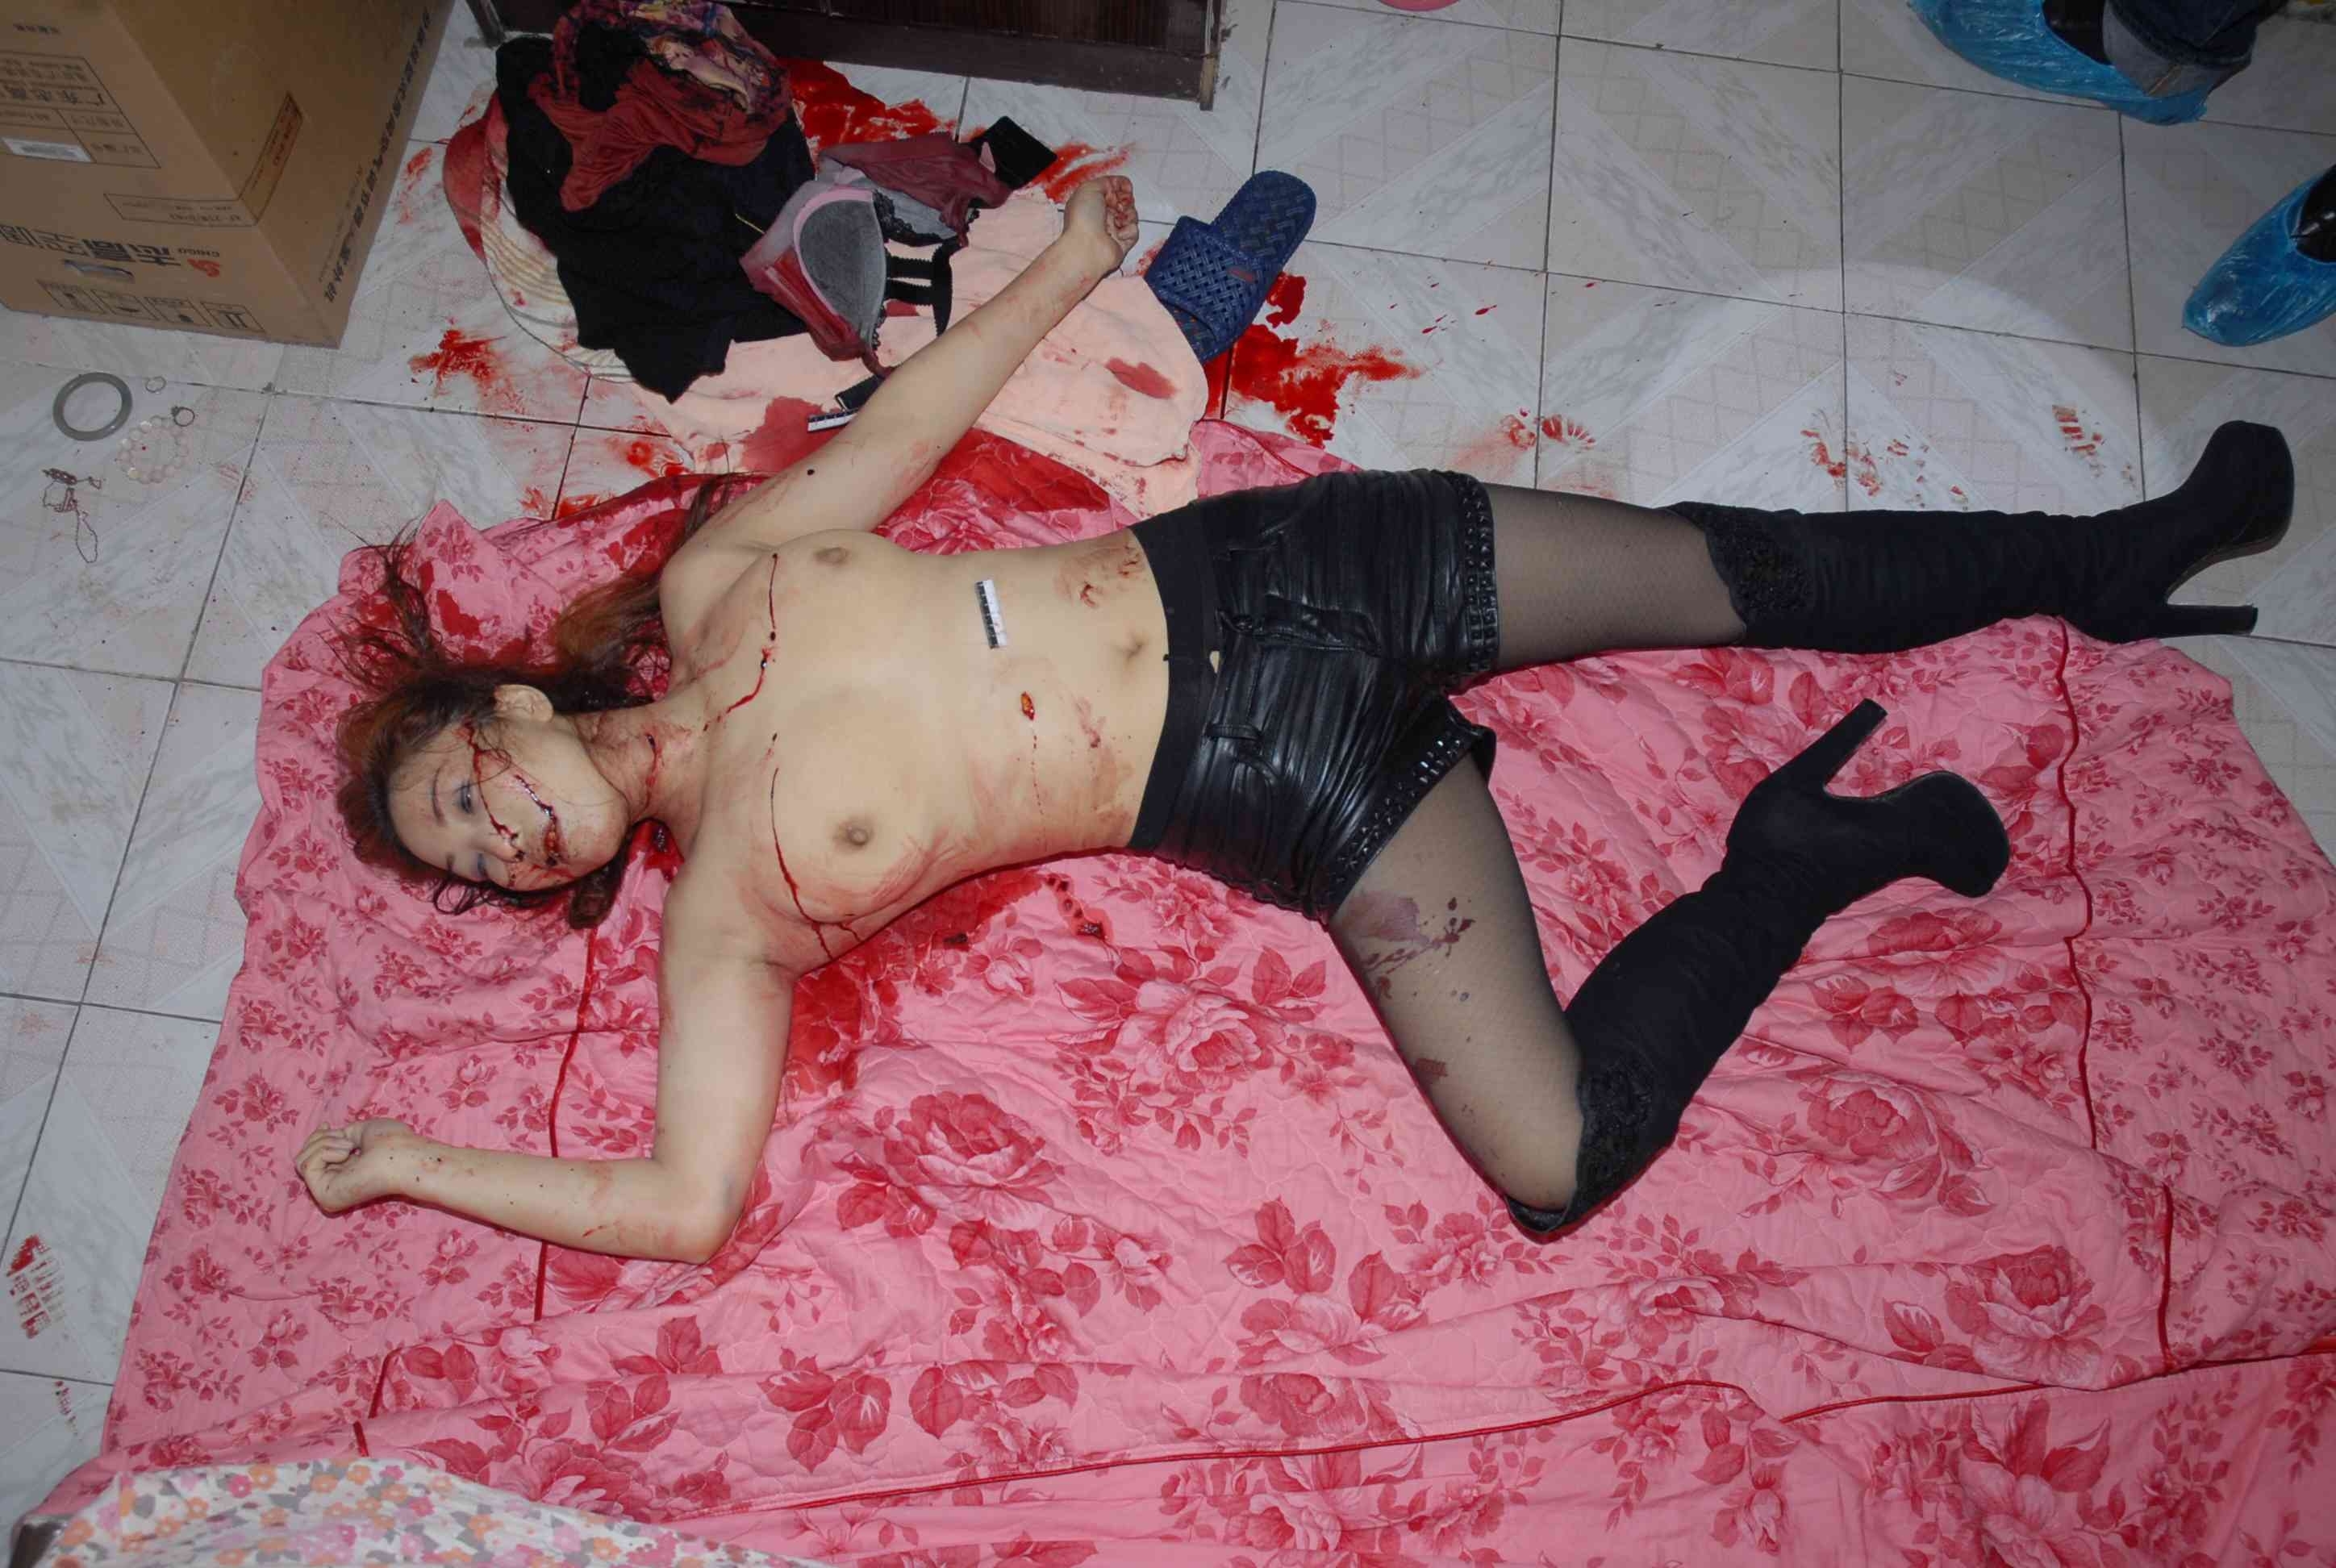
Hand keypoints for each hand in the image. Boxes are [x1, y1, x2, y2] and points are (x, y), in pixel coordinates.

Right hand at [297, 1118, 417, 1213]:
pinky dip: (324, 1151)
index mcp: (343, 1173)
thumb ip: (338, 1135)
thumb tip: (321, 1131)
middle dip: (321, 1139)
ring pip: (301, 1160)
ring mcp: (328, 1194)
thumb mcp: (359, 1131)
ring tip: (350, 1147)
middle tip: (346, 1140)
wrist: (404, 1155)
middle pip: (302, 1157)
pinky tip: (346, 1153)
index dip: (316, 1139)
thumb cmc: (391, 1142)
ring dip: (324, 1144)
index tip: (326, 1125)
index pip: (312, 1157)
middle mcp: (334, 1186)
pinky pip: (306, 1165)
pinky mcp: (324, 1197)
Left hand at [1061, 175, 1138, 276]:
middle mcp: (1101, 217)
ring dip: (1129, 214)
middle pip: (1124, 202)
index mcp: (1091, 203)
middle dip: (1126, 200)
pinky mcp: (1121, 243)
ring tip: (1120, 219)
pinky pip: (1134, 232)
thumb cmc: (1082, 220)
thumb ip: (1106, 182)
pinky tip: (1120, 233)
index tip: (1125, 187)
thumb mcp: (1089, 188)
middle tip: (1120, 204)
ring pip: (1131, 216)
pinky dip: (1129, 230)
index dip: (1121, 187)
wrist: (1087, 248)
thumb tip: (1118, 185)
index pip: (1112, 190)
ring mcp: (1112, 230)